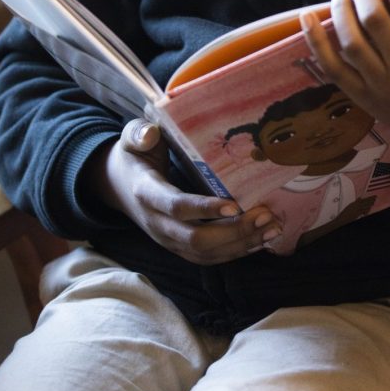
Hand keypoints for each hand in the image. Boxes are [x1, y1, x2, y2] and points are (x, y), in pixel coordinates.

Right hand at [90, 119, 281, 263]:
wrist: (117, 185)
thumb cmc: (134, 156)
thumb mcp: (131, 139)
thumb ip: (139, 133)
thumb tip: (150, 132)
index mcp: (147, 194)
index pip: (177, 207)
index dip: (205, 209)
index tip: (235, 205)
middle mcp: (157, 223)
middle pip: (196, 239)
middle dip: (234, 233)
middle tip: (265, 216)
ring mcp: (167, 239)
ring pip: (205, 254)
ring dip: (240, 245)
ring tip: (272, 229)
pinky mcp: (178, 247)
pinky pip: (208, 258)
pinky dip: (235, 252)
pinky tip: (260, 241)